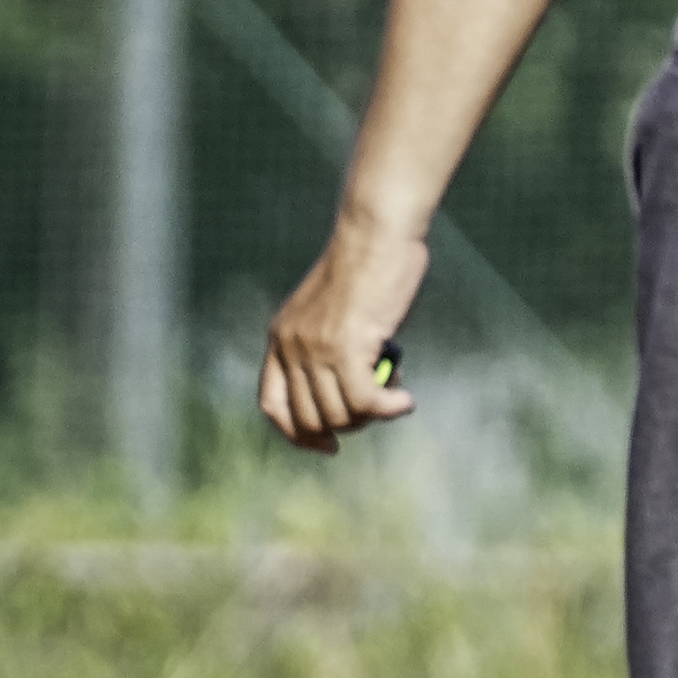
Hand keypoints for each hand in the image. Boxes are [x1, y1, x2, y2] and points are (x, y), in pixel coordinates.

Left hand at [259, 217, 426, 452]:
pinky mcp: (345, 347)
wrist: (376, 233)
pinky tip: (405, 401)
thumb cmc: (367, 266)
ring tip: (394, 391)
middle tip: (377, 407)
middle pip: (309, 418)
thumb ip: (330, 348)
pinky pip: (364, 401)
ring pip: (339, 413)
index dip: (296, 434)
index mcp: (279, 338)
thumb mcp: (334, 311)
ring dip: (372, 414)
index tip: (327, 444)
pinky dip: (388, 408)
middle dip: (347, 424)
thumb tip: (351, 395)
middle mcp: (290, 347)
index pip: (272, 405)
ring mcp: (315, 349)